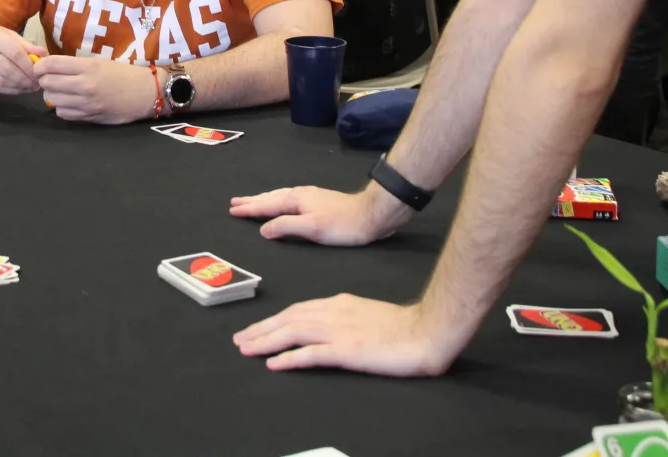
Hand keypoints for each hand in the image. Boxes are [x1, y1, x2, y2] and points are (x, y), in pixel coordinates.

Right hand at [0, 20, 45, 92]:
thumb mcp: (5, 34)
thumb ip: (24, 45)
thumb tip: (43, 55)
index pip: (14, 53)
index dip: (29, 66)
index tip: (39, 73)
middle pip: (7, 69)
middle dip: (24, 79)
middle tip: (36, 84)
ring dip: (17, 87)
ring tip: (28, 87)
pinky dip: (7, 90)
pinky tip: (16, 89)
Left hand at [33, 56, 155, 122]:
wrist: (145, 93)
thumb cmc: (122, 74)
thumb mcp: (99, 62)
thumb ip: (74, 66)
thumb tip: (48, 67)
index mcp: (88, 67)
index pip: (51, 65)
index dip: (40, 66)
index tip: (40, 67)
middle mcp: (84, 85)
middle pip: (47, 83)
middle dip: (44, 81)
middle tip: (49, 79)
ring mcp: (86, 103)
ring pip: (52, 99)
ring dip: (52, 95)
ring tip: (60, 91)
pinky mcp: (88, 117)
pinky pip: (63, 114)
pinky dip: (61, 108)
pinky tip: (69, 103)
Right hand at [228, 185, 408, 245]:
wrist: (371, 215)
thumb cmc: (342, 224)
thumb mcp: (312, 228)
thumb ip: (286, 227)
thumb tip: (263, 229)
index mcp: (296, 199)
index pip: (267, 205)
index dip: (249, 209)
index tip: (233, 210)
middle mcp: (300, 194)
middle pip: (271, 197)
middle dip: (252, 201)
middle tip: (234, 203)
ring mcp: (310, 196)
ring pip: (280, 197)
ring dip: (263, 200)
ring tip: (251, 202)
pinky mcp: (318, 201)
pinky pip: (288, 199)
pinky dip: (277, 201)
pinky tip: (280, 204)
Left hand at [233, 294, 455, 375]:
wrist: (427, 329)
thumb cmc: (404, 326)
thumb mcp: (368, 313)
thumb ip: (347, 317)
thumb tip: (329, 327)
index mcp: (339, 303)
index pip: (299, 309)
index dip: (275, 319)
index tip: (258, 327)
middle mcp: (334, 313)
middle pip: (289, 319)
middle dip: (262, 328)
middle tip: (240, 339)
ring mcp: (339, 331)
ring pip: (293, 332)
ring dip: (266, 341)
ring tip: (246, 349)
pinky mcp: (347, 350)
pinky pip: (311, 354)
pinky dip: (289, 358)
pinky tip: (274, 364)